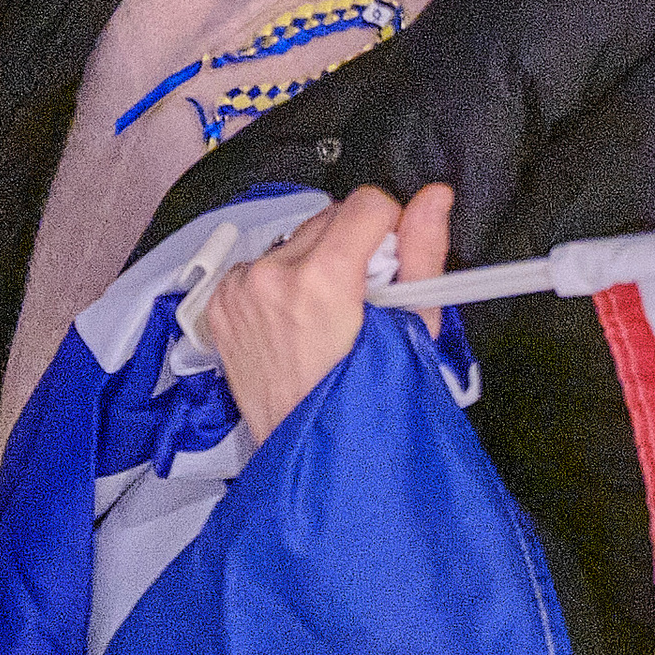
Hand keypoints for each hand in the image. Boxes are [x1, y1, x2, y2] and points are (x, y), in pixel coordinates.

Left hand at [197, 181, 453, 447]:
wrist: (309, 456)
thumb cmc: (362, 404)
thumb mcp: (411, 331)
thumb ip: (422, 253)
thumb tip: (433, 199)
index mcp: (320, 280)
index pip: (365, 204)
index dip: (389, 229)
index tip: (391, 263)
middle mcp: (271, 277)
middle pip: (328, 218)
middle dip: (351, 249)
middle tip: (362, 302)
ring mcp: (239, 291)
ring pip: (294, 241)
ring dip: (313, 264)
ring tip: (327, 320)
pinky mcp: (221, 304)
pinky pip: (261, 265)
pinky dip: (281, 284)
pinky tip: (297, 325)